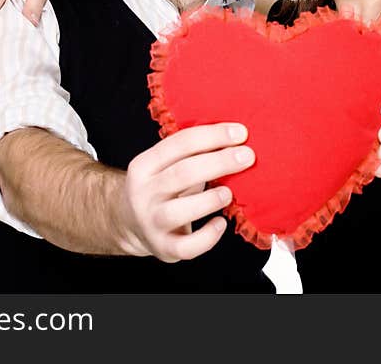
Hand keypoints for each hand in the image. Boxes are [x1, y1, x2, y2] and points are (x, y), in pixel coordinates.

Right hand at [118, 123, 254, 262]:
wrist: (133, 225)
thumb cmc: (162, 189)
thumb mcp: (166, 166)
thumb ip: (191, 153)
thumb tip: (236, 137)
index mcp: (144, 165)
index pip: (179, 143)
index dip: (212, 135)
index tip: (240, 133)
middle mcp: (144, 192)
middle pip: (182, 173)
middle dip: (219, 162)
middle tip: (247, 156)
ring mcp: (151, 222)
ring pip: (179, 211)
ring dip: (209, 199)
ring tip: (229, 193)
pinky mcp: (163, 247)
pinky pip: (187, 246)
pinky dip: (208, 236)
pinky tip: (220, 223)